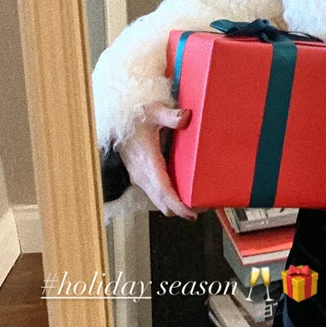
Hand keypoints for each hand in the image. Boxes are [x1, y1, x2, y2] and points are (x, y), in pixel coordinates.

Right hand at [117, 101, 197, 219]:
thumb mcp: (154, 112)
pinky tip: (186, 192)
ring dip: (177, 205)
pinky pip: (158, 194)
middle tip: (206, 206)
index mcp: (147, 162)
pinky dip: (171, 198)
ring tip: (199, 201)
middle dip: (182, 210)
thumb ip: (170, 116)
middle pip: (163, 203)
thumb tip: (186, 117)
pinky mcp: (144, 177)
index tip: (192, 214)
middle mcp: (143, 175)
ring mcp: (142, 178)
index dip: (177, 206)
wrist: (117, 121)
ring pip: (160, 200)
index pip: (162, 191)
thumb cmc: (136, 117)